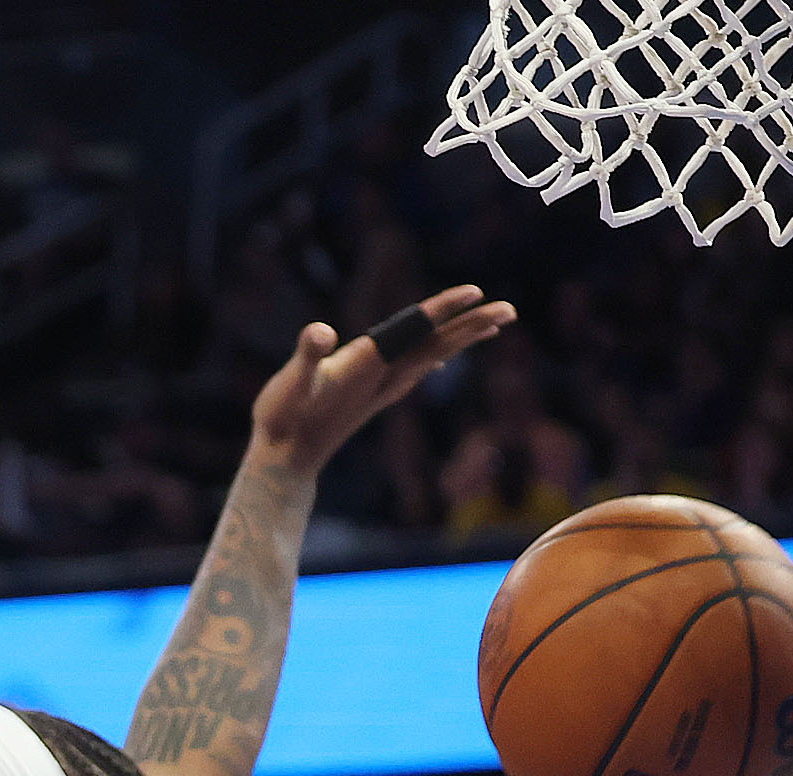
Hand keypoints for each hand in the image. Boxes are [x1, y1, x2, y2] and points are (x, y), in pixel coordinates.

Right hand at [248, 286, 515, 475]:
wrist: (285, 465)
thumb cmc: (282, 421)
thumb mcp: (290, 384)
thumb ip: (306, 356)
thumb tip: (320, 333)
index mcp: (366, 364)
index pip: (413, 330)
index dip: (443, 309)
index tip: (476, 292)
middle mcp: (382, 377)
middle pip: (436, 344)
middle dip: (472, 325)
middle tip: (511, 310)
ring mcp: (381, 389)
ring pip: (432, 357)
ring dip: (463, 339)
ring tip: (493, 326)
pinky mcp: (374, 397)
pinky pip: (416, 371)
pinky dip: (437, 357)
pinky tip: (444, 358)